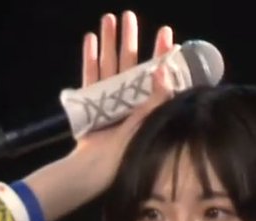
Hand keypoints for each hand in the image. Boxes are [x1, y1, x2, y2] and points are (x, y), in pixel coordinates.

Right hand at [72, 11, 175, 184]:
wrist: (96, 170)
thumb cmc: (126, 153)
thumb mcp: (148, 125)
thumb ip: (156, 99)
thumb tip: (165, 69)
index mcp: (145, 105)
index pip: (155, 73)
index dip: (160, 53)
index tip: (166, 34)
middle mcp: (127, 98)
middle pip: (128, 62)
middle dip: (129, 38)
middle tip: (129, 15)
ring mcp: (107, 99)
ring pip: (108, 64)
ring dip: (108, 41)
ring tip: (109, 19)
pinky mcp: (90, 103)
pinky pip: (90, 77)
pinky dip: (89, 58)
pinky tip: (90, 39)